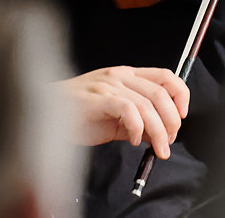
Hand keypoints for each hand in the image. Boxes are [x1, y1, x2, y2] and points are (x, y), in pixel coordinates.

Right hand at [55, 66, 189, 157]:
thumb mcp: (113, 116)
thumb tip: (158, 134)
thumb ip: (136, 120)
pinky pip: (128, 110)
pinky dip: (137, 128)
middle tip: (169, 141)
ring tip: (158, 148)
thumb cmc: (77, 114)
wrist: (43, 113)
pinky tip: (134, 141)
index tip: (182, 116)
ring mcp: (108, 86)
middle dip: (172, 121)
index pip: (166, 76)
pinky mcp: (97, 99)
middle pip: (160, 93)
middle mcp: (120, 76)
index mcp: (127, 75)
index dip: (180, 95)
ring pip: (147, 105)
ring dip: (158, 131)